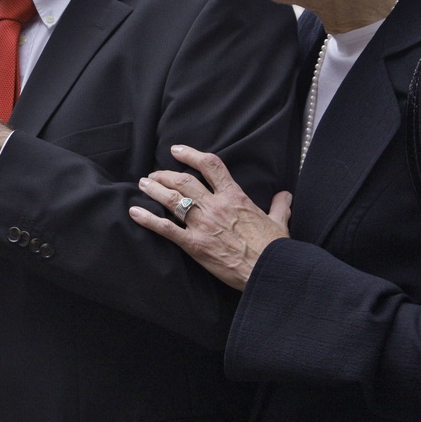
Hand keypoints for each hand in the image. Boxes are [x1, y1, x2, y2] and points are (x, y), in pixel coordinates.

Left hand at [129, 145, 291, 290]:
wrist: (270, 271)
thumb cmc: (275, 249)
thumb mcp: (280, 223)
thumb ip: (280, 206)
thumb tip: (285, 196)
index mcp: (235, 197)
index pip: (210, 166)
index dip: (190, 154)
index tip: (176, 150)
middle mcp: (215, 206)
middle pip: (183, 181)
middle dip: (165, 174)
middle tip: (154, 173)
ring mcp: (203, 224)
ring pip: (172, 200)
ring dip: (154, 189)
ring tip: (143, 184)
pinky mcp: (195, 245)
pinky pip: (166, 228)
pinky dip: (148, 219)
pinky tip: (135, 212)